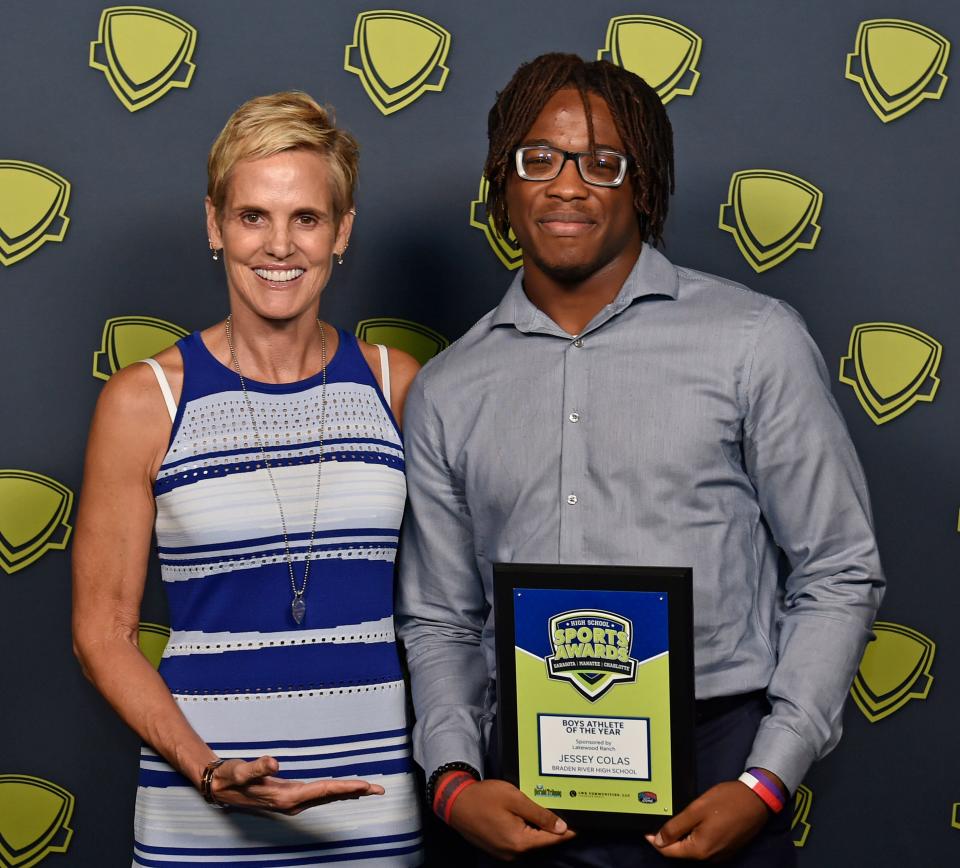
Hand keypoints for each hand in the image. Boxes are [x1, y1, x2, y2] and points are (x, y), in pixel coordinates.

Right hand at [208, 756, 383, 814]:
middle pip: (329, 796)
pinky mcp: (290, 796)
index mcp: (285, 797)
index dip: (345, 787)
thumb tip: (274, 762)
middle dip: (354, 792)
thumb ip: (257, 767)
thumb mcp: (240, 771)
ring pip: (326, 797)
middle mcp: (292, 802)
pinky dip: (335, 791)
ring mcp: (292, 801)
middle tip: (379, 790)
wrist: (218, 786)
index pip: (322, 790)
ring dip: (347, 792)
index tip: (365, 786)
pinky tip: (343, 790)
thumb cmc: (230, 777)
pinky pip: (319, 795)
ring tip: (368, 789)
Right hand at [447, 778, 574, 860]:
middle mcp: (513, 853)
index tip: (581, 822)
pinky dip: (526, 830)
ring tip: (547, 811)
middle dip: (553, 827)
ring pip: (531, 841)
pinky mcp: (498, 849)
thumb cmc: (484, 797)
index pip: (552, 839)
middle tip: (565, 809)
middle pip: (542, 841)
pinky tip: (528, 817)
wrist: (455, 802)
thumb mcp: (515, 798)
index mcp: (519, 841)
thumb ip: (539, 814)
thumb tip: (562, 827)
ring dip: (539, 828)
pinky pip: (519, 841)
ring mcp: (505, 853)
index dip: (568, 830)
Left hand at [644, 780, 768, 859]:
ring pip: (692, 848)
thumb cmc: (727, 802)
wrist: (757, 799)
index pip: (669, 851)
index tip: (645, 828)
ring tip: (674, 818)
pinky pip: (704, 845)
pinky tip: (693, 822)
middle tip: (659, 819)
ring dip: (682, 836)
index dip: (654, 840)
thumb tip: (658, 840)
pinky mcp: (727, 848)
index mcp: (700, 850)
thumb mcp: (696, 810)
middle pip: (680, 851)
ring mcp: (720, 854)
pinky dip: (695, 836)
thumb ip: (675, 827)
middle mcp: (710, 857)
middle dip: (668, 838)